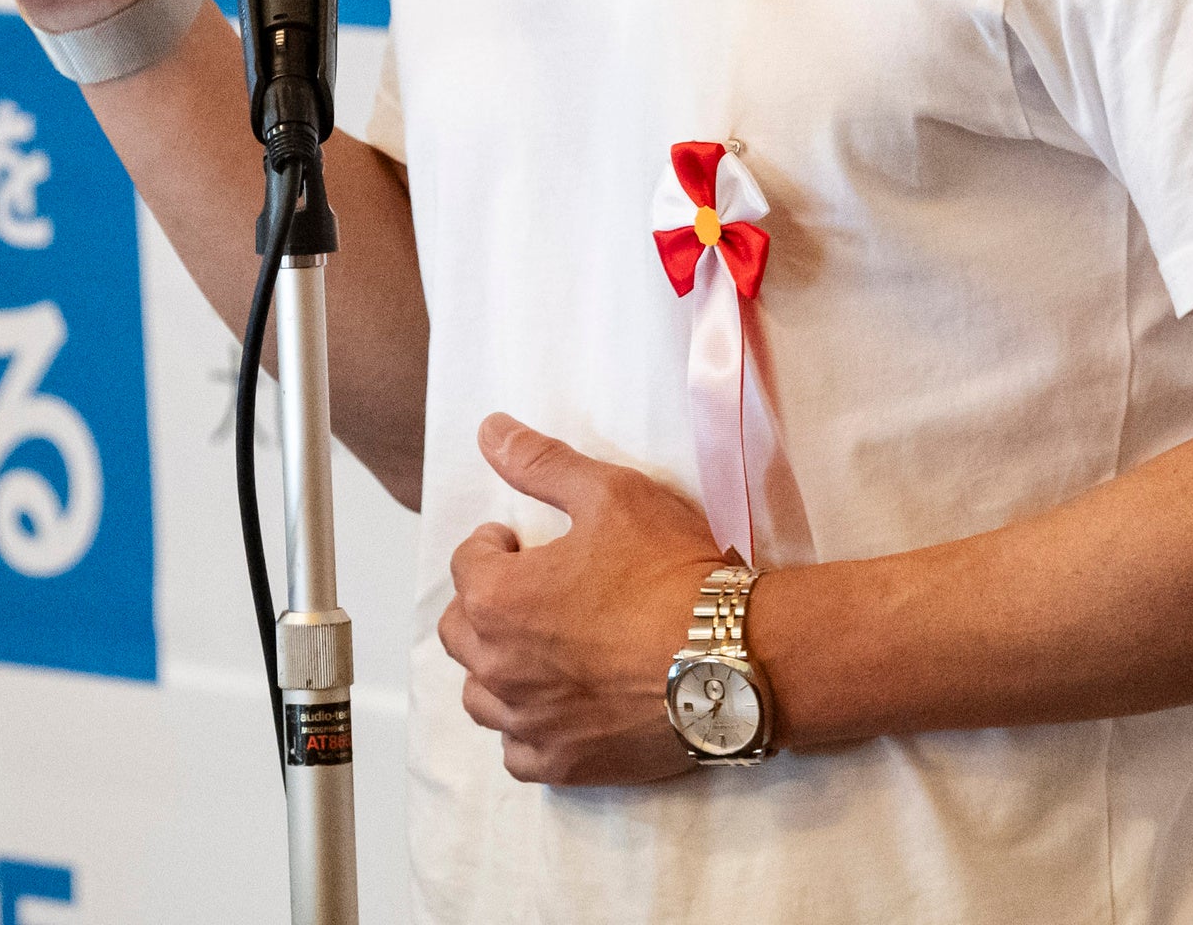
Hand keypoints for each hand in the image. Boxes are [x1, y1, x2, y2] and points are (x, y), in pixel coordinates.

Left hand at [438, 415, 726, 786]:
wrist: (733, 658)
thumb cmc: (670, 572)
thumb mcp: (610, 494)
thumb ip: (540, 463)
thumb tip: (489, 430)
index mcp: (499, 599)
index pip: (467, 564)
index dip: (496, 547)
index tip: (524, 544)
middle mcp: (498, 667)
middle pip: (460, 631)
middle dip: (486, 604)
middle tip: (532, 590)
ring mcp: (529, 722)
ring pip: (480, 696)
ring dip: (497, 668)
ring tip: (539, 648)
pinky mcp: (563, 763)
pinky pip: (517, 752)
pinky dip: (525, 730)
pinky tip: (555, 706)